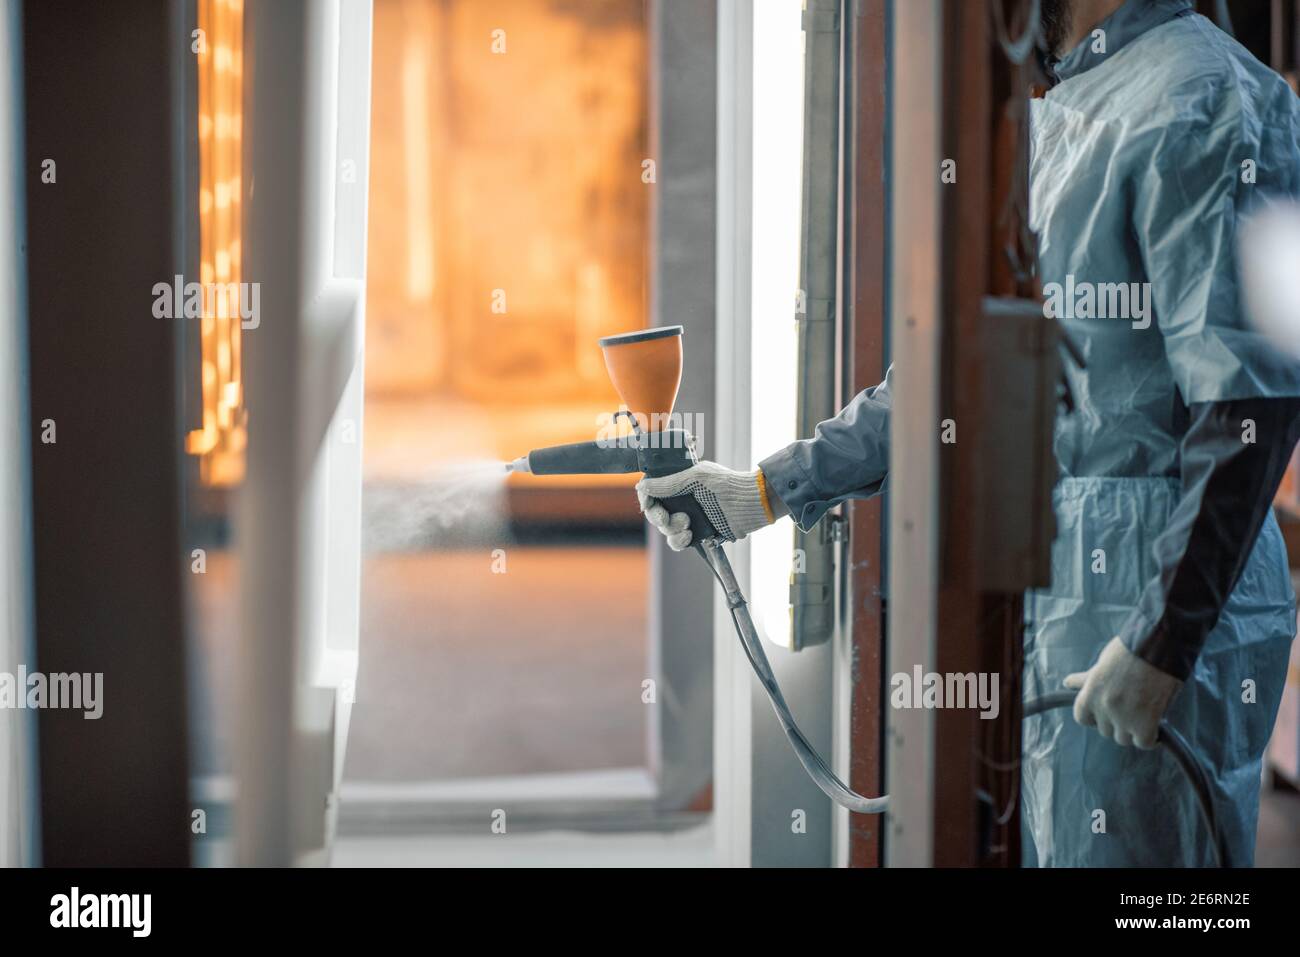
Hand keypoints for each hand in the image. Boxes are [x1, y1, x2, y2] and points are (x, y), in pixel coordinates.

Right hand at [636, 461, 774, 550]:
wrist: (751, 504)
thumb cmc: (727, 484)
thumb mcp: (696, 478)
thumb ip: (669, 483)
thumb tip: (642, 486)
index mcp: (680, 483)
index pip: (653, 490)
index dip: (646, 497)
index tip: (648, 503)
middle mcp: (682, 500)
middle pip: (655, 512)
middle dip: (659, 516)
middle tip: (667, 517)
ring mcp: (689, 518)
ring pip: (665, 529)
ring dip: (671, 529)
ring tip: (687, 524)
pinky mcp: (697, 534)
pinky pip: (677, 542)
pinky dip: (678, 541)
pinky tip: (689, 535)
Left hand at [1063, 637, 1182, 748]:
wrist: (1157, 648)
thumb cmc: (1129, 651)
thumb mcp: (1102, 663)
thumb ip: (1088, 679)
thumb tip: (1068, 683)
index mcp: (1090, 692)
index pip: (1082, 718)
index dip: (1093, 718)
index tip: (1104, 714)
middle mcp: (1103, 708)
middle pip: (1105, 730)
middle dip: (1116, 723)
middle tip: (1129, 711)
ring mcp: (1124, 718)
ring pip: (1124, 739)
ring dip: (1132, 731)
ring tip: (1142, 718)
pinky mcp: (1145, 724)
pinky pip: (1143, 743)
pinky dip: (1150, 739)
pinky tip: (1155, 729)